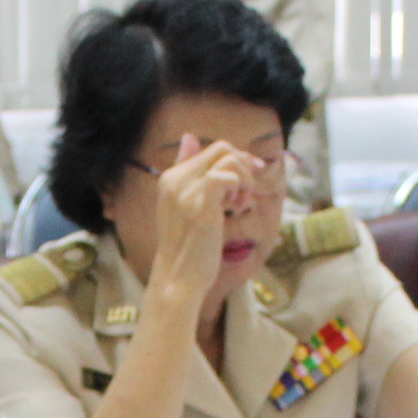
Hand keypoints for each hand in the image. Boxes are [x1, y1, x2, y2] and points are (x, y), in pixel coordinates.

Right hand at [141, 132, 256, 304]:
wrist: (177, 279)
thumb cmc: (186, 249)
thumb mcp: (185, 206)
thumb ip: (189, 174)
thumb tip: (188, 137)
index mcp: (169, 178)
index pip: (208, 150)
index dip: (235, 160)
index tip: (248, 178)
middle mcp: (175, 179)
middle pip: (220, 148)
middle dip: (243, 164)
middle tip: (248, 189)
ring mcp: (187, 189)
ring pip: (228, 158)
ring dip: (244, 178)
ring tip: (240, 203)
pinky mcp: (202, 202)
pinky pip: (229, 176)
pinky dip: (241, 189)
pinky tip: (237, 208)